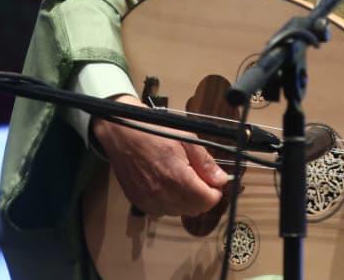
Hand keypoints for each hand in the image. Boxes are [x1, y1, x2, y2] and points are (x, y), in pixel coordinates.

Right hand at [91, 94, 228, 215]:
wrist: (122, 133)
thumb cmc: (154, 131)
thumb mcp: (186, 139)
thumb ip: (205, 162)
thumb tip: (221, 179)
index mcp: (176, 177)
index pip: (207, 201)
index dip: (215, 191)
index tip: (214, 181)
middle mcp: (162, 194)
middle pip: (195, 210)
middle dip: (203, 197)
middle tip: (200, 178)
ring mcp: (148, 201)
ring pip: (179, 212)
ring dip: (186, 201)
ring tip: (182, 178)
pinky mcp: (138, 202)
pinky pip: (162, 211)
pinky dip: (170, 202)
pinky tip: (167, 185)